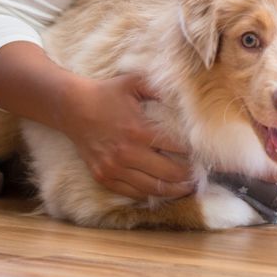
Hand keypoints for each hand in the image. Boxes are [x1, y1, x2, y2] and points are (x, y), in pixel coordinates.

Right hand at [60, 73, 194, 200]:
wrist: (72, 107)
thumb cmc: (107, 93)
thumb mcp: (135, 82)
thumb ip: (160, 88)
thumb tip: (185, 97)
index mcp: (138, 131)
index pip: (176, 148)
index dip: (193, 153)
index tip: (204, 155)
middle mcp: (127, 153)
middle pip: (168, 174)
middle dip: (187, 177)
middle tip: (200, 176)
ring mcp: (113, 168)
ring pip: (151, 188)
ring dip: (172, 191)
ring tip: (187, 188)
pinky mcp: (103, 177)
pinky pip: (131, 193)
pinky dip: (149, 193)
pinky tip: (161, 190)